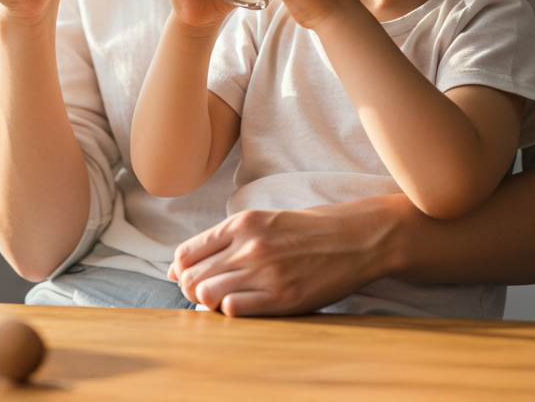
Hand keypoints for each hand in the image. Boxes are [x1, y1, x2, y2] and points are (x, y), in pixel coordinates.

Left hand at [168, 197, 409, 315]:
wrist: (355, 237)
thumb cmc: (307, 230)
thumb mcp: (262, 222)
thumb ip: (223, 241)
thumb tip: (178, 267)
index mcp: (241, 224)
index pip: (186, 254)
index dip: (181, 272)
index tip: (189, 279)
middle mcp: (248, 246)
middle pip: (192, 278)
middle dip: (191, 291)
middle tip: (205, 295)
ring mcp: (265, 272)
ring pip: (207, 295)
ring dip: (208, 304)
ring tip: (224, 301)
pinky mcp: (283, 298)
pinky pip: (234, 310)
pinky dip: (230, 312)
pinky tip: (243, 307)